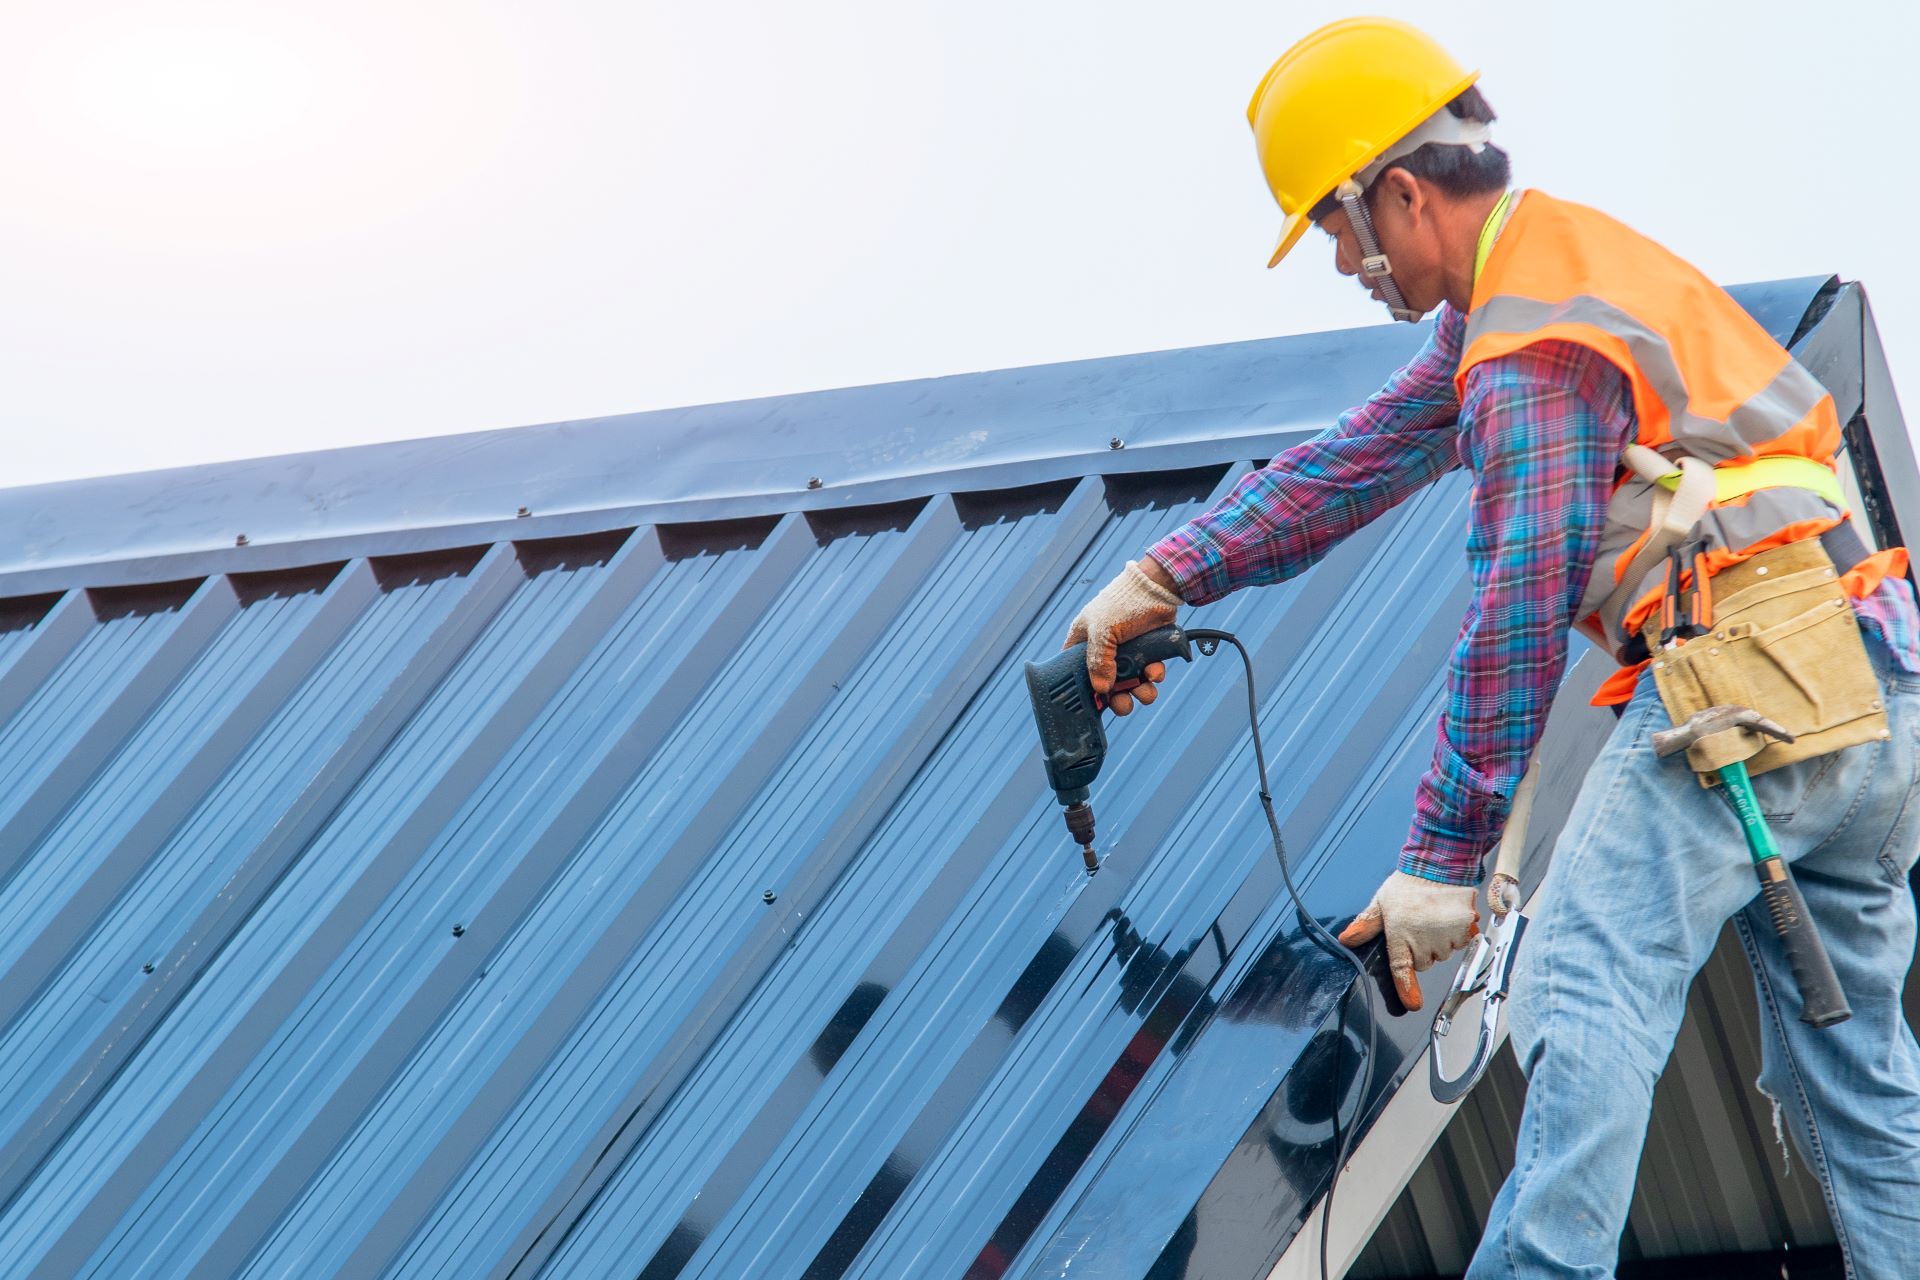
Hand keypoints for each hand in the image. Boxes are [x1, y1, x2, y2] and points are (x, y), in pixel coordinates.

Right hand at [1062, 559, 1181, 714]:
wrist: (1158, 589)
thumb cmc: (1122, 603)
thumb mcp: (1103, 631)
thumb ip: (1099, 660)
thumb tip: (1102, 689)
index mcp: (1084, 641)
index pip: (1074, 670)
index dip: (1082, 688)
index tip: (1091, 702)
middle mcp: (1104, 650)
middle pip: (1105, 684)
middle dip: (1116, 697)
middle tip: (1123, 704)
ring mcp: (1126, 652)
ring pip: (1130, 683)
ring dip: (1138, 691)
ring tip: (1145, 692)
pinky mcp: (1147, 652)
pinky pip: (1148, 673)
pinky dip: (1153, 676)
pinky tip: (1155, 671)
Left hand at [1337, 870, 1479, 1010]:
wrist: (1439, 866)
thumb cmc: (1409, 884)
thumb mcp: (1381, 903)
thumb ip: (1366, 924)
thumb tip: (1347, 939)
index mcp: (1400, 935)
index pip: (1402, 969)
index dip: (1406, 989)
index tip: (1412, 1004)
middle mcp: (1424, 940)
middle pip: (1424, 962)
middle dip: (1420, 951)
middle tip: (1417, 927)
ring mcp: (1446, 937)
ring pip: (1442, 953)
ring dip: (1438, 943)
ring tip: (1431, 919)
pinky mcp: (1465, 931)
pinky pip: (1459, 943)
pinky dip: (1455, 935)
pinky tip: (1446, 918)